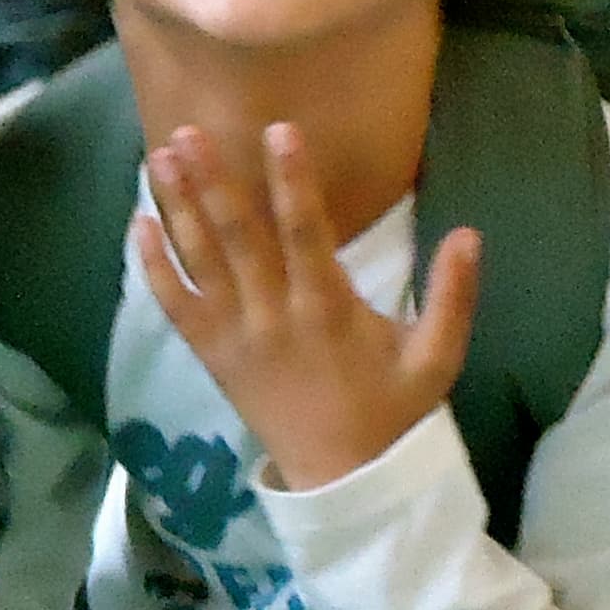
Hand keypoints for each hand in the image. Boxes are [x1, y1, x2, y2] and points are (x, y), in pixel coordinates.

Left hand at [137, 124, 475, 494]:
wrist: (345, 480)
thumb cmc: (392, 411)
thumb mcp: (437, 358)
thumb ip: (454, 295)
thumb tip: (470, 233)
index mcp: (327, 309)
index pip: (305, 232)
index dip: (291, 180)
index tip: (278, 130)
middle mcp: (273, 316)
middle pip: (237, 238)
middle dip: (213, 181)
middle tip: (188, 130)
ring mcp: (236, 337)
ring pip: (200, 263)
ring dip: (178, 208)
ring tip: (158, 156)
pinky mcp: (213, 356)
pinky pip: (175, 307)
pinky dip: (154, 267)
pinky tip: (139, 225)